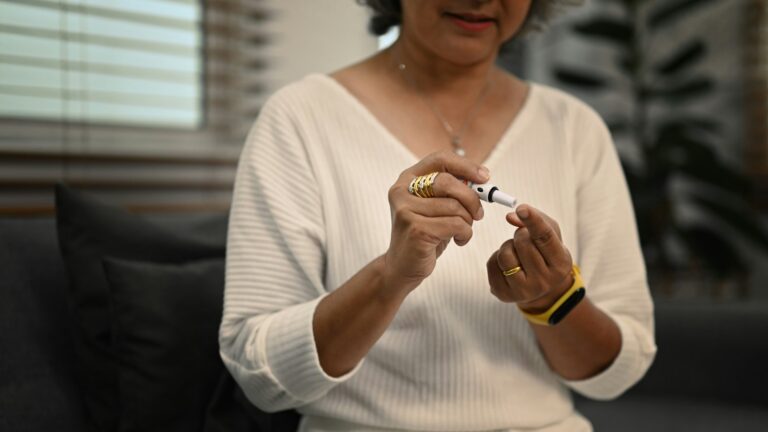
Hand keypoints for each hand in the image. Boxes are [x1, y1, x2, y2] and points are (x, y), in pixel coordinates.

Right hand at [383, 151, 488, 296]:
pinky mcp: (415, 230)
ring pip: (455, 207)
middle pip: (448, 182)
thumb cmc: (425, 234)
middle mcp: (402, 191)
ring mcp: (406, 210)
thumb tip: (482, 177)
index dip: (465, 165)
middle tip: (478, 213)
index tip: (485, 176)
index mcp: (408, 179)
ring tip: (461, 232)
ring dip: (468, 222)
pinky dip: (465, 234)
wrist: (402, 266)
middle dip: (471, 198)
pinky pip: (455, 225)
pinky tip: (458, 240)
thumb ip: (452, 190)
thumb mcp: (437, 207)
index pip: (440, 159)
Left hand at [486, 204, 573, 312]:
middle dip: (520, 234)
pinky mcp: (504, 294)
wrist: (540, 288)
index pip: (545, 238)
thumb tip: (511, 217)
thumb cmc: (545, 254)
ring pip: (505, 254)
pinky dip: (496, 257)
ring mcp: (524, 291)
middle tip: (525, 239)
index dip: (533, 221)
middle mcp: (544, 281)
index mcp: (561, 264)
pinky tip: (508, 264)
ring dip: (507, 246)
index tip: (522, 208)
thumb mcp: (552, 235)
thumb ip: (537, 219)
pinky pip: (492, 264)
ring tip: (516, 252)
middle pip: (523, 243)